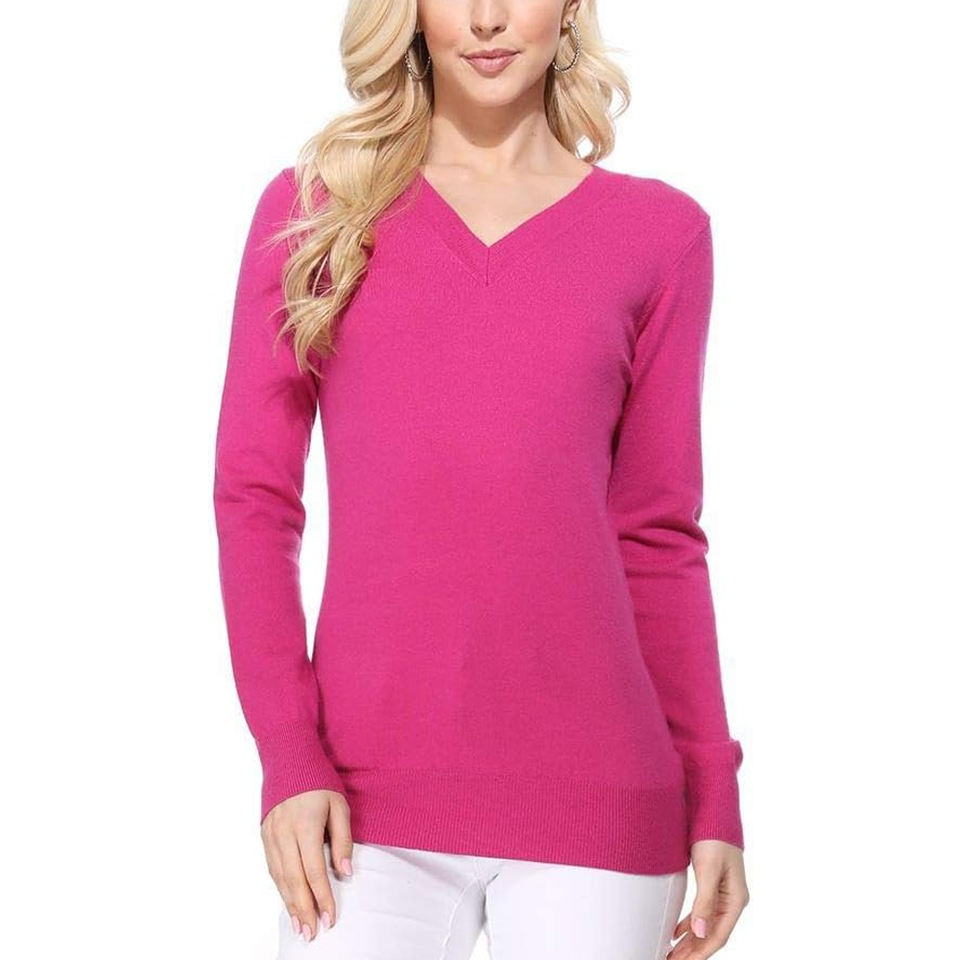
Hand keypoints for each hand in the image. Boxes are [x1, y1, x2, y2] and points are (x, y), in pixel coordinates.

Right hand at [261, 789, 352, 942]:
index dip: (323, 897)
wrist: (289, 758)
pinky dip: (280, 887)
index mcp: (306, 825)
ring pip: (280, 877)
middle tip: (312, 933)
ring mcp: (271, 834)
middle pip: (294, 880)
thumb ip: (343, 839)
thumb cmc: (318, 780)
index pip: (314, 871)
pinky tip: (288, 901)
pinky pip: (272, 867)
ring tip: (300, 925)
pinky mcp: (264, 834)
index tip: (330, 918)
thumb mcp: (339, 805)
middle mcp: (284, 833)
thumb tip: (344, 872)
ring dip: (290, 904)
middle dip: (304, 909)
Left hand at [667, 840, 748, 958]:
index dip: (700, 952)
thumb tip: (699, 932)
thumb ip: (704, 901)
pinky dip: (689, 924)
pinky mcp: (712, 886)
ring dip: (690, 941)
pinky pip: (701, 912)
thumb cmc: (714, 838)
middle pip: (711, 934)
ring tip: (672, 953)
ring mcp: (722, 894)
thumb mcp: (708, 869)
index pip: (718, 936)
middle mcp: (731, 900)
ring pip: (705, 925)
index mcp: (735, 900)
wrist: (714, 812)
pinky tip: (677, 932)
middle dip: (692, 951)